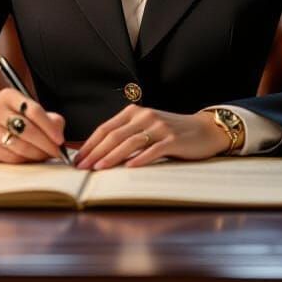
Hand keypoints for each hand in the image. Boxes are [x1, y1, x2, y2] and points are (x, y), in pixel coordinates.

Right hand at [0, 88, 65, 162]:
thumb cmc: (12, 118)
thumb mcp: (29, 111)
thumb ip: (48, 119)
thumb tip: (58, 133)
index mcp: (8, 96)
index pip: (33, 110)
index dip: (49, 127)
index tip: (60, 139)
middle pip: (27, 130)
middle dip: (46, 144)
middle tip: (56, 151)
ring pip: (19, 146)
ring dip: (37, 154)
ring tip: (45, 155)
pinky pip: (10, 158)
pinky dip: (25, 160)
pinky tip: (31, 158)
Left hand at [75, 106, 229, 169]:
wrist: (204, 130)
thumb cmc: (171, 132)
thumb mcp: (146, 128)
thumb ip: (126, 136)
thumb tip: (97, 154)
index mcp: (134, 112)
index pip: (105, 128)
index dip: (89, 144)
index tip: (76, 159)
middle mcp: (145, 116)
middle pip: (114, 135)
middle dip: (94, 152)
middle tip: (81, 168)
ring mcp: (159, 127)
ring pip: (129, 142)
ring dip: (112, 157)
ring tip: (98, 168)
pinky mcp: (173, 139)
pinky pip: (153, 150)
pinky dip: (139, 159)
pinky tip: (129, 168)